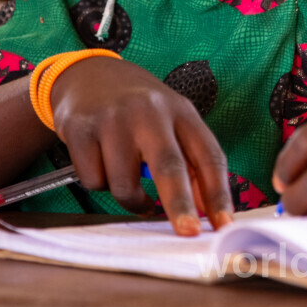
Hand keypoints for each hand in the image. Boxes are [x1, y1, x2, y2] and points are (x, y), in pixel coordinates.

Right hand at [50, 57, 233, 235]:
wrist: (89, 74)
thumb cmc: (139, 107)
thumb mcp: (172, 121)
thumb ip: (191, 161)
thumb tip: (205, 210)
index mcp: (181, 112)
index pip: (208, 155)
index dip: (218, 193)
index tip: (224, 224)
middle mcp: (149, 112)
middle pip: (169, 166)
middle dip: (181, 204)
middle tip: (188, 232)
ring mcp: (113, 120)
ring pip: (125, 185)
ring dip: (130, 198)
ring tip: (128, 181)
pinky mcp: (81, 129)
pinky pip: (93, 180)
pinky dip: (99, 182)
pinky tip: (101, 161)